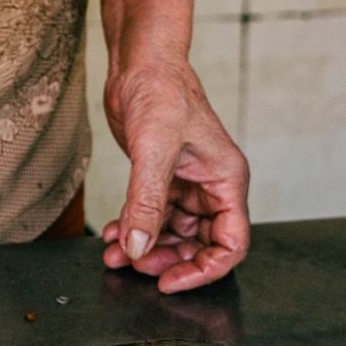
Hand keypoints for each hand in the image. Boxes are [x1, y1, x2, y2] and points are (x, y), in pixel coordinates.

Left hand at [100, 54, 248, 293]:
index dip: (204, 269)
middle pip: (200, 244)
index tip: (171, 281)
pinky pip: (151, 217)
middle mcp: (210, 187)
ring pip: (172, 234)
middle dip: (168, 259)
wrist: (139, 63)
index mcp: (226, 180)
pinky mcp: (161, 179)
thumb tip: (139, 247)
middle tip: (136, 265)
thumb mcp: (154, 148)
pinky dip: (133, 229)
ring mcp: (185, 185)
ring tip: (115, 254)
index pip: (231, 243)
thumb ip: (146, 202)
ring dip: (144, 247)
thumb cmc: (162, 90)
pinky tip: (114, 234)